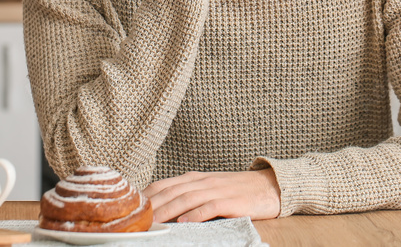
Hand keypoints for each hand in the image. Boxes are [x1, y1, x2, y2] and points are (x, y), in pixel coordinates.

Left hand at [143, 169, 280, 222]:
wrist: (269, 186)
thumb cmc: (236, 191)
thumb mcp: (208, 189)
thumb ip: (188, 195)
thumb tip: (163, 209)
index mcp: (194, 178)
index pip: (163, 184)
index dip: (147, 195)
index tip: (131, 207)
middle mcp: (202, 181)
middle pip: (171, 191)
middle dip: (152, 205)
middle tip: (137, 218)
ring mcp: (216, 189)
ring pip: (186, 198)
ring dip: (168, 210)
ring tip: (154, 222)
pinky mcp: (231, 200)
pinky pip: (210, 207)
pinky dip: (196, 214)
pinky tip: (185, 222)